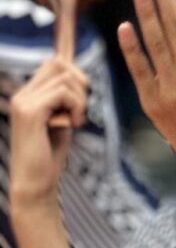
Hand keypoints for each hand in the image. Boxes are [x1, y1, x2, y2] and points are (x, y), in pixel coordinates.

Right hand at [7, 58, 86, 209]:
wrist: (35, 183)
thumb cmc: (50, 155)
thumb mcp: (61, 119)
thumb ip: (64, 99)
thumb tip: (76, 75)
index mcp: (26, 96)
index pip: (53, 63)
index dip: (75, 73)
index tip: (82, 98)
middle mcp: (21, 96)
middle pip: (58, 64)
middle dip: (80, 82)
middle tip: (81, 109)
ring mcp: (23, 103)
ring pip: (65, 78)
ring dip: (81, 99)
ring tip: (76, 121)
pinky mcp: (30, 113)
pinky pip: (63, 93)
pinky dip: (77, 107)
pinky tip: (74, 125)